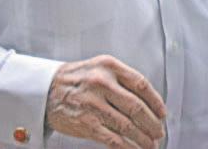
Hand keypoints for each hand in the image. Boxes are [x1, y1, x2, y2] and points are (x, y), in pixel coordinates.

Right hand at [46, 55, 165, 148]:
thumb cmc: (76, 79)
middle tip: (159, 131)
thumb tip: (148, 101)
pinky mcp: (86, 123)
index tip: (162, 113)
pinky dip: (127, 147)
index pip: (141, 85)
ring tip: (150, 144)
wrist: (46, 89)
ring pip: (127, 126)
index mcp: (109, 67)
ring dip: (142, 138)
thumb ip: (122, 78)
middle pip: (137, 107)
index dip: (156, 101)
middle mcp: (102, 83)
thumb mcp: (100, 67)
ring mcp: (94, 104)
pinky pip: (113, 139)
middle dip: (152, 123)